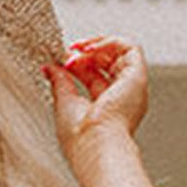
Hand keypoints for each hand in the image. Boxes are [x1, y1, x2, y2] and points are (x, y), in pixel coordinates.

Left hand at [43, 36, 148, 162]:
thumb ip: (59, 81)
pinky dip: (110, 42)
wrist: (94, 144)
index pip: (95, 77)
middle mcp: (121, 99)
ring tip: (80, 48)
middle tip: (70, 53)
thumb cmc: (80, 137)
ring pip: (122, 53)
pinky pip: (130, 49)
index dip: (79, 64)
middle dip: (88, 53)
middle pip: (108, 64)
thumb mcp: (64, 102)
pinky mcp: (138, 78)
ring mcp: (131, 88)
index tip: (63, 60)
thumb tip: (49, 68)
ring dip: (98, 45)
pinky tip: (91, 48)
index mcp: (105, 109)